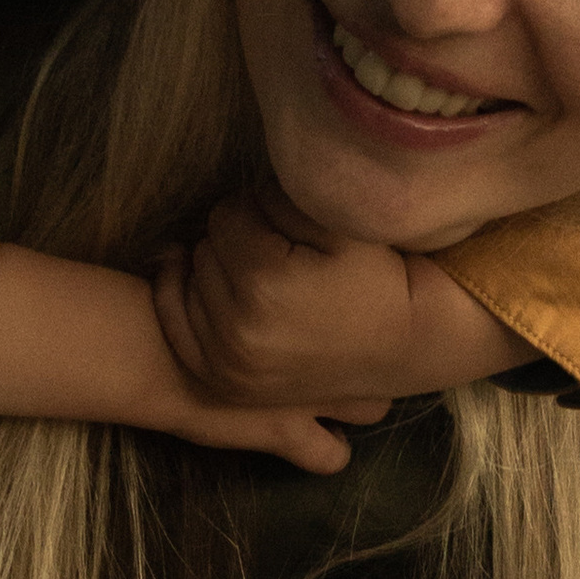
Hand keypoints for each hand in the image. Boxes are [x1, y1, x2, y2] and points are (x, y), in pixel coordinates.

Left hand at [155, 184, 528, 408]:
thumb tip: (235, 196)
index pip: (226, 216)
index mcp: (263, 283)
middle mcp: (236, 330)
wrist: (400, 345)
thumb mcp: (336, 224)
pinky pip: (179, 327)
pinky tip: (214, 292)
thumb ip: (277, 198)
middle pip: (206, 250)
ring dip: (216, 274)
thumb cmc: (374, 277)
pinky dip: (188, 305)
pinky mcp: (225, 382)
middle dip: (235, 243)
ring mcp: (228, 364)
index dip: (256, 212)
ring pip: (191, 284)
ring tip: (260, 279)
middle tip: (278, 254)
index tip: (286, 228)